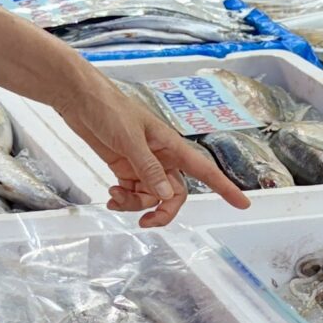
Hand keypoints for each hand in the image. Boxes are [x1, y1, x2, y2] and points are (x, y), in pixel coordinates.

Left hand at [58, 73, 250, 226]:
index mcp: (171, 146)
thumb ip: (148, 168)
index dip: (225, 188)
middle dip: (162, 211)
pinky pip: (132, 192)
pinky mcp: (124, 167)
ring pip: (151, 196)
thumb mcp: (130, 139)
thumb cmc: (109, 110)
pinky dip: (123, 199)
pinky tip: (110, 196)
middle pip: (174, 194)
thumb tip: (165, 196)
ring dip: (135, 204)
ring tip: (115, 197)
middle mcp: (162, 157)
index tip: (243, 204)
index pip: (205, 170)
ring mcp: (143, 163)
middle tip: (145, 223)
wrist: (80, 99)